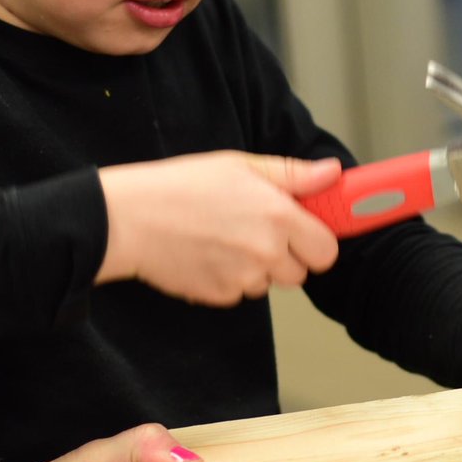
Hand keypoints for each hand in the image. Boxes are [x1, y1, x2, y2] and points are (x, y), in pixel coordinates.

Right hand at [97, 152, 341, 303]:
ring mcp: (243, 278)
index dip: (315, 241)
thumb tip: (332, 173)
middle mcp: (267, 251)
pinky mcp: (220, 296)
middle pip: (301, 273)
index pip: (327, 250)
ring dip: (256, 269)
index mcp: (278, 216)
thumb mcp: (239, 165)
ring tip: (223, 238)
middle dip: (286, 257)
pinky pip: (239, 293)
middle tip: (256, 231)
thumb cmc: (181, 186)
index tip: (302, 231)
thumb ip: (292, 175)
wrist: (129, 220)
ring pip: (268, 284)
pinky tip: (207, 254)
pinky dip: (229, 279)